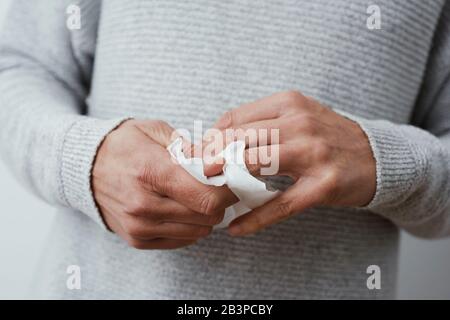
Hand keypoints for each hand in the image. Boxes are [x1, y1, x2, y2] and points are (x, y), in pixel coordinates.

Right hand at [92, 120, 236, 248]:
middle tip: (217, 186)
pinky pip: (181, 240)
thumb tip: (219, 159)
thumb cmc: (123, 145)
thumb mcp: (154, 131)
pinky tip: (182, 207)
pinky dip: (190, 226)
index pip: (206, 196)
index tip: (230, 180)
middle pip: (206, 216)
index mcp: (151, 172)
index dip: (227, 191)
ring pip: (197, 231)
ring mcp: (139, 226)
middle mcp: (143, 204)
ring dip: (205, 215)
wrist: (83, 167)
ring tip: (196, 195)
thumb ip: (189, 146)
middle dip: (220, 201)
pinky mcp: (137, 239)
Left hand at [205, 91, 375, 235]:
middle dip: (211, 158)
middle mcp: (300, 124)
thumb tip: (217, 138)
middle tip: (195, 175)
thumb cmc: (328, 136)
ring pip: (256, 165)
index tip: (198, 155)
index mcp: (289, 103)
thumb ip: (262, 122)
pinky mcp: (322, 185)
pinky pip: (280, 204)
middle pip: (240, 139)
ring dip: (227, 182)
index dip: (210, 139)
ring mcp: (313, 154)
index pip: (235, 119)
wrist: (377, 156)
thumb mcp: (298, 116)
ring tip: (210, 196)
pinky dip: (255, 218)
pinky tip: (236, 228)